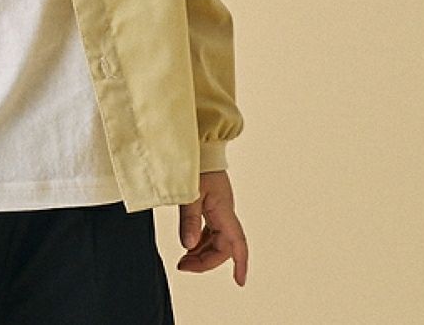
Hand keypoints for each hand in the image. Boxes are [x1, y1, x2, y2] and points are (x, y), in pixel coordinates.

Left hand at [176, 170, 248, 285]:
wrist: (199, 143)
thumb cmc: (198, 163)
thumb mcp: (190, 193)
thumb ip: (189, 220)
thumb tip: (188, 245)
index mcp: (224, 210)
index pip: (237, 243)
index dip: (240, 264)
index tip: (239, 282)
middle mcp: (224, 211)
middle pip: (223, 245)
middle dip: (205, 260)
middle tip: (183, 266)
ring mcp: (218, 207)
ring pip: (215, 238)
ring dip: (202, 251)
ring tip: (183, 258)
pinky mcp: (211, 202)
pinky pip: (210, 227)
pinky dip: (200, 238)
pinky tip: (189, 242)